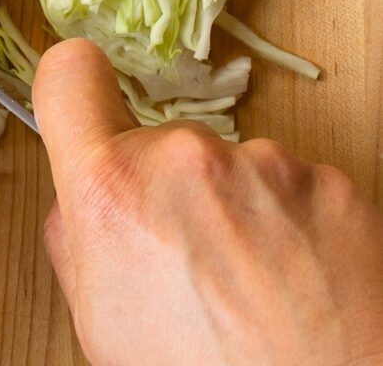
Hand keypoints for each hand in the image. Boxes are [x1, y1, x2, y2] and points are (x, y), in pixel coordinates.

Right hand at [33, 39, 382, 365]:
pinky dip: (292, 226)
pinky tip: (299, 287)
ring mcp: (267, 165)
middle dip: (170, 191)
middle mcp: (187, 159)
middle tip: (193, 267)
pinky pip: (293, 187)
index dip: (74, 88)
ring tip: (255, 291)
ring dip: (237, 211)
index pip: (68, 74)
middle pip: (161, 143)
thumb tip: (85, 199)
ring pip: (231, 167)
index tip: (85, 104)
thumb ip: (78, 238)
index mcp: (112, 191)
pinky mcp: (332, 184)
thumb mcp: (100, 327)